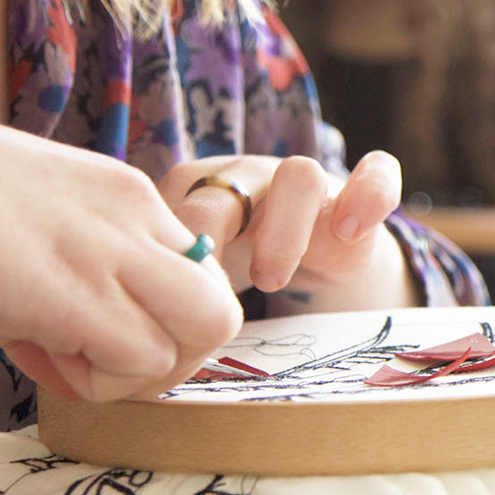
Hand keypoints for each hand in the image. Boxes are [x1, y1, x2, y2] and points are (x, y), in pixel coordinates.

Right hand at [0, 82, 242, 401]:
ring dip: (139, 374)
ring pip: (204, 335)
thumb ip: (85, 264)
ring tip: (67, 358)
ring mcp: (119, 255)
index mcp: (132, 199)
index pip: (197, 277)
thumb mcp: (49, 217)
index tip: (103, 330)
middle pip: (221, 309)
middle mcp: (142, 221)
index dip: (160, 321)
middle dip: (176, 357)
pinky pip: (143, 360)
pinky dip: (100, 381)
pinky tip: (41, 355)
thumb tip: (85, 338)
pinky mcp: (84, 297)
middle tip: (107, 361)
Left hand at [159, 151, 417, 309]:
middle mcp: (257, 178)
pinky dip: (368, 193)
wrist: (316, 257)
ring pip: (299, 174)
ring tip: (270, 279)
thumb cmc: (243, 265)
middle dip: (214, 227)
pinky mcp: (361, 194)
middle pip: (232, 178)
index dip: (170, 236)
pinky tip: (351, 230)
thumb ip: (169, 281)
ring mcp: (311, 183)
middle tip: (207, 286)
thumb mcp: (204, 273)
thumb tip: (117, 321)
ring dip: (282, 226)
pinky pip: (377, 172)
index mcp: (208, 189)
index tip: (162, 288)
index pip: (179, 190)